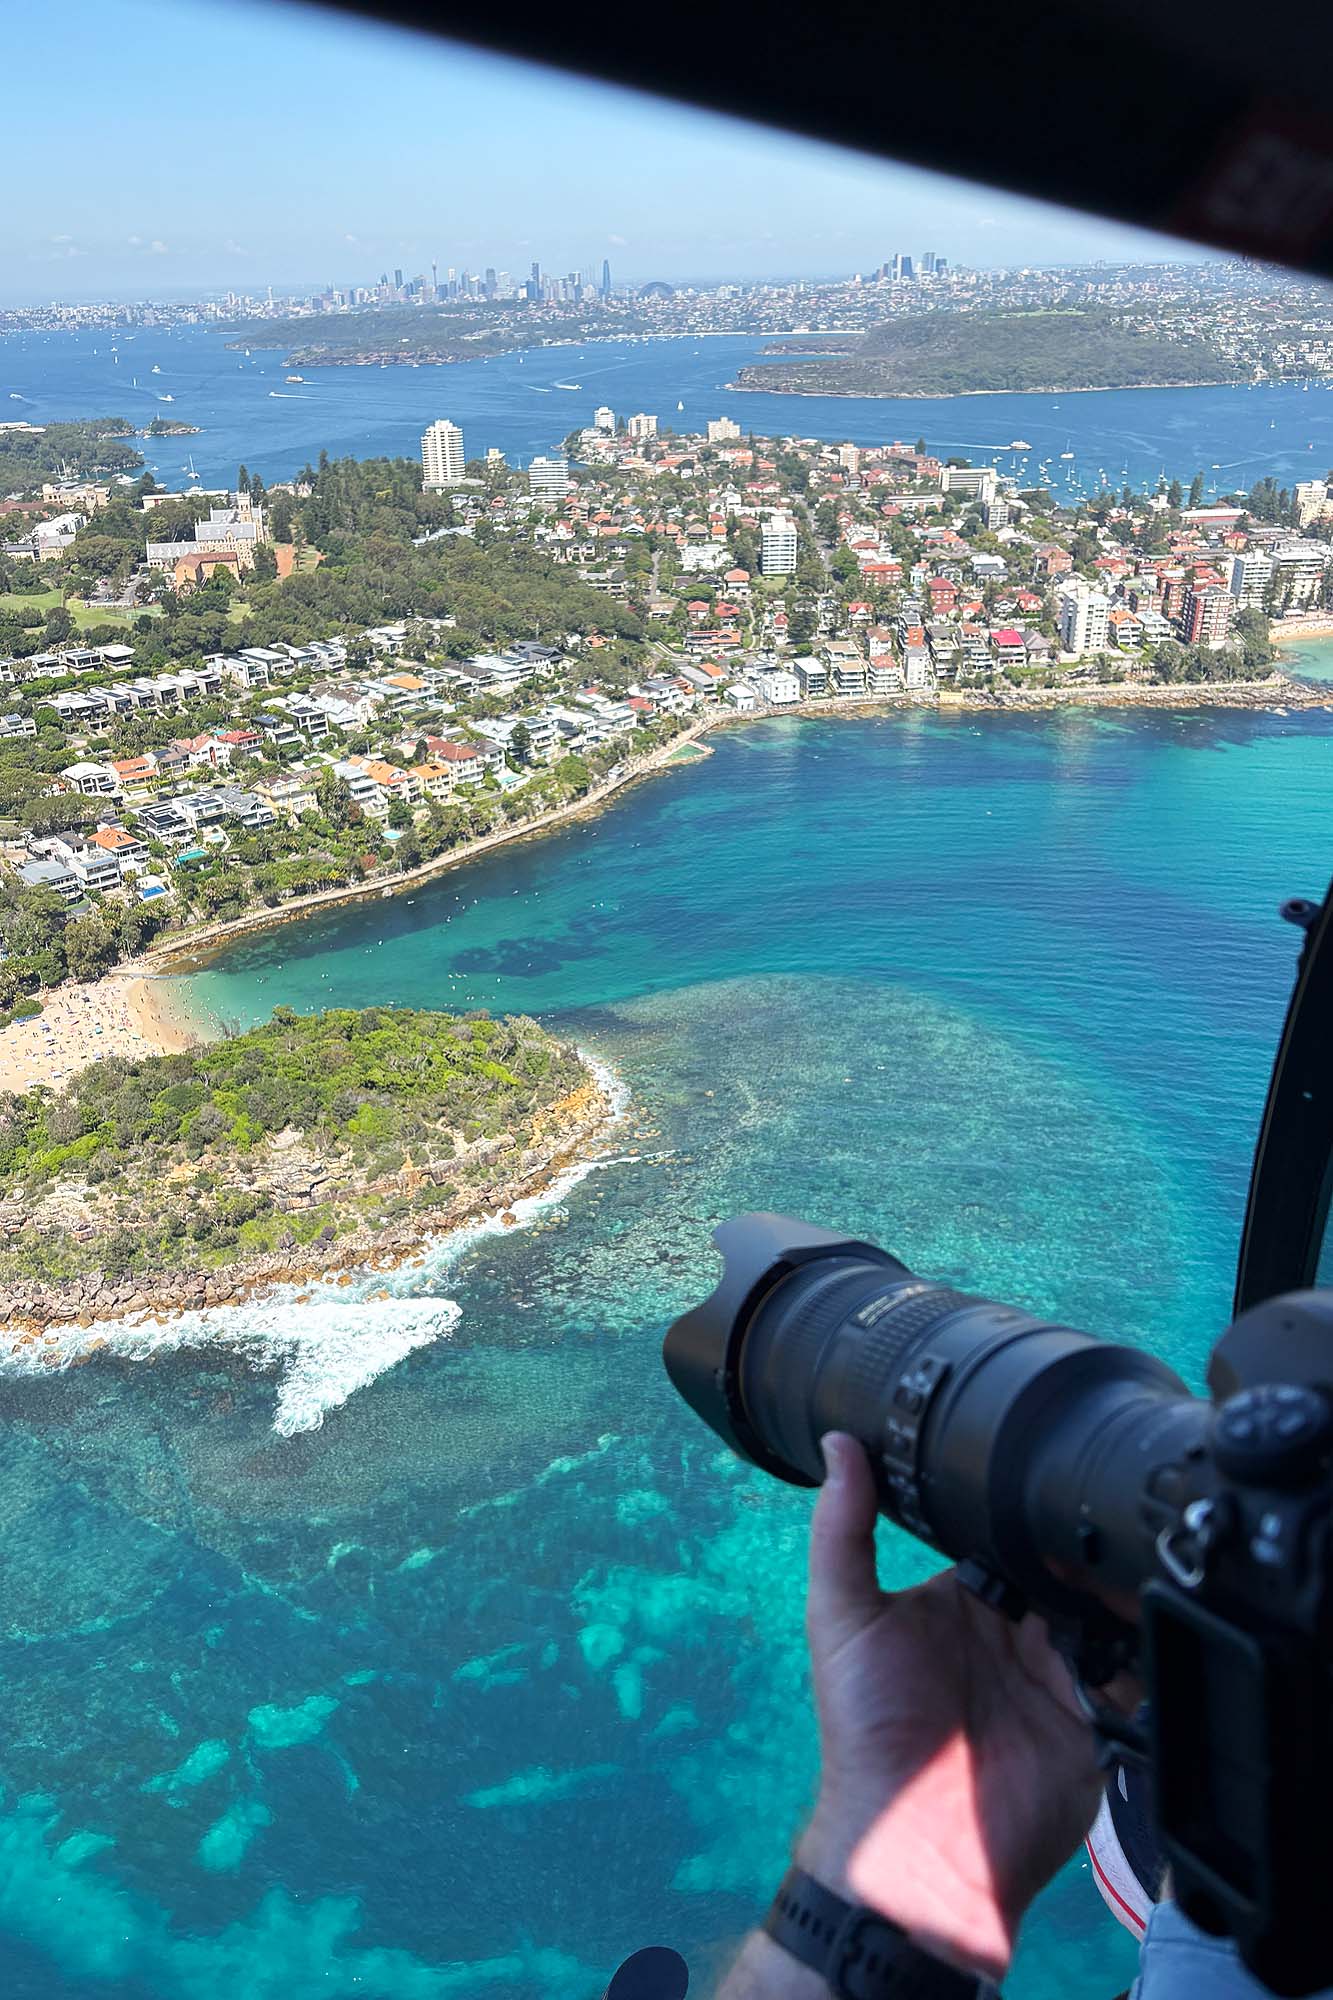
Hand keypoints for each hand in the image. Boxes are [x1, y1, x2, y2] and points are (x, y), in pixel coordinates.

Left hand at [797, 1433, 1103, 1981]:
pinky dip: (1145, 1645)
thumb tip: (838, 1441)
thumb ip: (842, 1531)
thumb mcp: (842, 1619)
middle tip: (1102, 1500)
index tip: (1049, 1451)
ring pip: (1104, 1608)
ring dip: (1117, 1584)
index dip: (1023, 1498)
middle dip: (1081, 1537)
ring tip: (1129, 1551)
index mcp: (962, 1598)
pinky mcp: (1096, 1718)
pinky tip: (1151, 1613)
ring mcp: (1058, 1672)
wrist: (918, 1847)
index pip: (1002, 1530)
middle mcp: (1014, 1629)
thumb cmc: (868, 1729)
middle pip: (1062, 1564)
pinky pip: (1135, 1671)